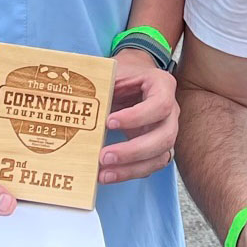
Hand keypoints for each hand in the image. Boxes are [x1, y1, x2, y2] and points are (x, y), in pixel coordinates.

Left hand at [100, 50, 177, 183]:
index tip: (109, 122)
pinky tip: (109, 174)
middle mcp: (171, 111)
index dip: (136, 117)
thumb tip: (75, 96)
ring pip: (160, 156)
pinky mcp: (157, 147)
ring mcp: (166, 130)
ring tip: (104, 173)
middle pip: (165, 137)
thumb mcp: (115, 71)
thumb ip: (103, 82)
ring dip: (131, 168)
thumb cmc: (124, 75)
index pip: (160, 105)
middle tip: (104, 156)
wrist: (134, 79)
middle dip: (133, 151)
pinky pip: (150, 165)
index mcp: (162, 86)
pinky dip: (130, 172)